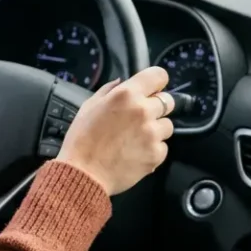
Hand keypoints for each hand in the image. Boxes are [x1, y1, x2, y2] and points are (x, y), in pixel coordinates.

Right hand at [56, 66, 173, 195]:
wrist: (84, 174)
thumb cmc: (82, 140)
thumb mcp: (89, 106)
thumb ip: (109, 90)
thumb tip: (122, 82)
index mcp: (126, 95)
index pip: (158, 76)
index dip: (156, 82)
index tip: (152, 89)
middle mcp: (143, 111)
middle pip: (168, 101)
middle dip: (156, 107)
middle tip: (139, 118)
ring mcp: (152, 133)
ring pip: (167, 125)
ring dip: (155, 129)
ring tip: (135, 139)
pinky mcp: (157, 154)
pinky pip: (163, 146)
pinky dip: (152, 149)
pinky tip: (135, 152)